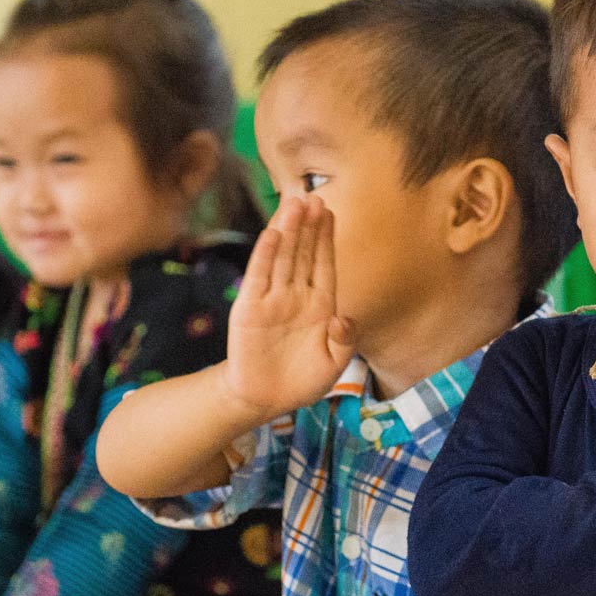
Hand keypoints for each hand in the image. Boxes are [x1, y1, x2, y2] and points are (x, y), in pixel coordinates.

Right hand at [220, 194, 355, 423]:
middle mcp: (296, 296)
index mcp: (320, 306)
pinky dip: (266, 255)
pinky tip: (273, 233)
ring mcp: (272, 300)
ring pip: (282, 257)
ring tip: (294, 202)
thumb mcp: (334, 365)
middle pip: (303, 253)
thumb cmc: (302, 382)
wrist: (264, 400)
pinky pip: (259, 277)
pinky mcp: (250, 309)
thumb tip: (343, 317)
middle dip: (308, 225)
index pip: (324, 264)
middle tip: (314, 195)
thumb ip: (345, 341)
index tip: (330, 212)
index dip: (326, 238)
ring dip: (288, 230)